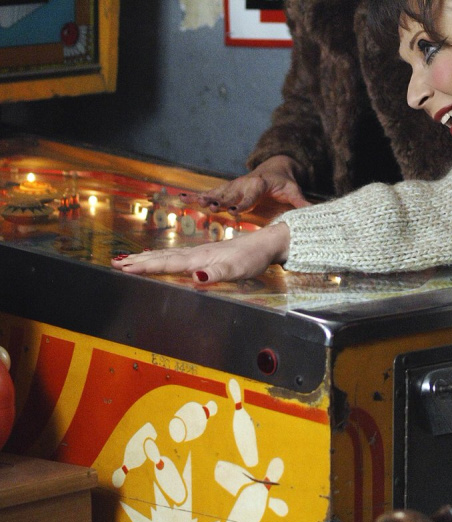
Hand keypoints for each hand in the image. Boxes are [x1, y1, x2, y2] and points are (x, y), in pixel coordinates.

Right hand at [111, 222, 290, 284]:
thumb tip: (195, 278)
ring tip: (127, 260)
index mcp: (200, 258)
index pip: (167, 263)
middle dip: (138, 261)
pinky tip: (159, 259)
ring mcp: (200, 253)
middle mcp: (196, 254)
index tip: (124, 268)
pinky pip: (176, 256)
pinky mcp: (205, 254)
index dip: (146, 267)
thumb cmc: (253, 257)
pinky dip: (162, 258)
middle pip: (162, 257)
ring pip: (167, 255)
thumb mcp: (237, 269)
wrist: (266, 243)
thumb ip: (215, 273)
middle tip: (115, 263)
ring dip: (146, 258)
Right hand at [194, 156, 310, 212]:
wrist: (275, 168)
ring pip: (217, 191)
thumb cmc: (284, 183)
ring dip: (205, 197)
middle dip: (220, 200)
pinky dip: (195, 195)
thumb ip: (301, 203)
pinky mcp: (225, 189)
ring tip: (191, 202)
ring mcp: (233, 185)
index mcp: (261, 183)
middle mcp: (244, 182)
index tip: (234, 211)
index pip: (251, 194)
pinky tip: (180, 198)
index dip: (243, 202)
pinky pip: (209, 192)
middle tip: (211, 207)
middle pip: (231, 192)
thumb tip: (313, 212)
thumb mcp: (294, 192)